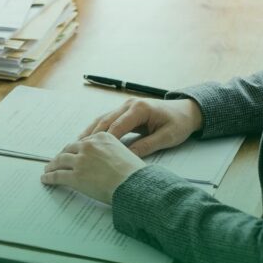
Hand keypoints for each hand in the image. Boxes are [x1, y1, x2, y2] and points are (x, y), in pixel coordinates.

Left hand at [41, 132, 143, 203]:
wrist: (135, 184)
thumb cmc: (135, 173)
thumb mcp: (125, 152)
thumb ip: (112, 151)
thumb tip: (105, 160)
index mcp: (102, 137)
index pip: (83, 142)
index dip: (74, 148)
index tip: (70, 151)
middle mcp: (89, 146)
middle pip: (69, 149)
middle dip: (61, 155)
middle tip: (57, 160)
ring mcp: (81, 161)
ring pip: (60, 161)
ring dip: (52, 165)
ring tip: (48, 169)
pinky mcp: (75, 176)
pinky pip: (58, 176)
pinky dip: (49, 177)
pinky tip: (46, 179)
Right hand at [78, 98, 203, 157]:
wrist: (186, 111)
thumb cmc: (179, 123)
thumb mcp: (167, 137)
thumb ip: (147, 146)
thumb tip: (128, 157)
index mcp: (139, 109)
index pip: (117, 126)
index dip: (105, 140)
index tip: (94, 154)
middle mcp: (128, 104)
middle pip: (105, 121)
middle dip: (91, 136)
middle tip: (78, 150)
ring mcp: (125, 106)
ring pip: (102, 119)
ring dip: (90, 131)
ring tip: (77, 145)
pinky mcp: (124, 110)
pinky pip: (107, 119)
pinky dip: (96, 129)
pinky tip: (87, 138)